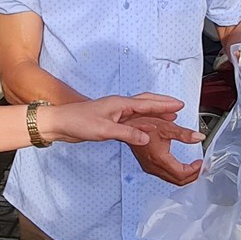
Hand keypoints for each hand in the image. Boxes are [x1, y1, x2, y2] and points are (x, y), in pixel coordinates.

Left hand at [39, 94, 195, 148]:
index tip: (180, 105)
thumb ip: (127, 134)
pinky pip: (133, 118)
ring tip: (170, 115)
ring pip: (141, 109)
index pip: (147, 103)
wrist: (60, 123)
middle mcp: (119, 105)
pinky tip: (148, 125)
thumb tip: (147, 138)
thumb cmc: (78, 122)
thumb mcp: (104, 130)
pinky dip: (144, 119)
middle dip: (163, 104)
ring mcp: (115, 112)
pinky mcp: (111, 120)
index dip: (164, 105)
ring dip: (155, 111)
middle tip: (179, 106)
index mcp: (120, 104)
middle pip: (146, 102)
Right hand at [126, 115, 204, 185]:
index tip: (202, 163)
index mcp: (159, 159)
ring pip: (172, 180)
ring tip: (195, 167)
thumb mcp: (166, 127)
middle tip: (202, 168)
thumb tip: (199, 137)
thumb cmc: (142, 125)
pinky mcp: (149, 166)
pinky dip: (177, 174)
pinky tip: (183, 167)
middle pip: (178, 181)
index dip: (195, 170)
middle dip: (193, 175)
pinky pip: (166, 176)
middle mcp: (154, 167)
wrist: (126, 126)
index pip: (182, 173)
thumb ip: (184, 134)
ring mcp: (150, 168)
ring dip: (185, 176)